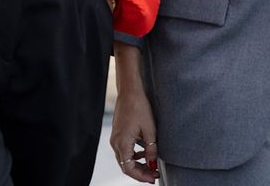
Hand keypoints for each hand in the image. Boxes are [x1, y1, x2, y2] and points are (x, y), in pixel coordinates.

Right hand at [111, 43, 158, 181]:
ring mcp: (115, 138)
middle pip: (125, 165)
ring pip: (125, 159)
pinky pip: (125, 150)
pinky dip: (134, 155)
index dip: (140, 176)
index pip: (128, 168)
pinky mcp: (118, 134)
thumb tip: (153, 164)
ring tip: (152, 166)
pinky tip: (145, 153)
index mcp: (122, 143)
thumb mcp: (150, 130)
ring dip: (138, 164)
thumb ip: (151, 149)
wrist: (130, 92)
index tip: (153, 178)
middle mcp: (115, 143)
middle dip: (140, 172)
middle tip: (154, 175)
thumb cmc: (140, 108)